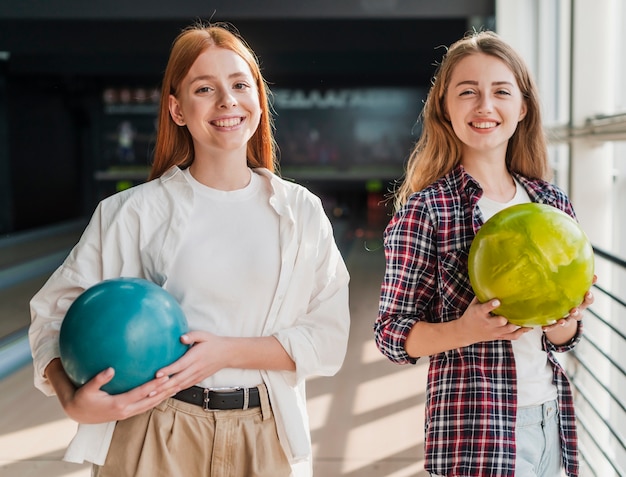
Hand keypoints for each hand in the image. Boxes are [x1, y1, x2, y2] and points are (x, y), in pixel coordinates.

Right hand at [47, 360, 178, 423]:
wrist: (78, 413)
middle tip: (178, 381)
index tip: (165, 377)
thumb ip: (99, 379)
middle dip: (165, 391)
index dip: (154, 385)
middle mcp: (126, 410)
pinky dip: (155, 399)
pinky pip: (145, 406)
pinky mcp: (127, 413)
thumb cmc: (82, 399)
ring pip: (150, 405)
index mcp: (118, 404)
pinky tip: (162, 392)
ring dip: (163, 396)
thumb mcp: (87, 389)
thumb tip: (110, 369)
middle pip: (151, 400)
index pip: (141, 393)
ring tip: (176, 387)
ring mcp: (127, 413)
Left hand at [154, 331, 228, 394]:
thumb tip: (181, 338)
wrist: (227, 353)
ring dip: (167, 391)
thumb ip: (192, 335)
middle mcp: (196, 368)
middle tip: (150, 391)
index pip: (180, 365)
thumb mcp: (204, 335)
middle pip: (178, 379)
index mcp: (196, 357)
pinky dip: (175, 391)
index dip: (168, 370)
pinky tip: (165, 394)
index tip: (157, 374)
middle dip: (163, 386)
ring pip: (180, 385)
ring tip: (154, 395)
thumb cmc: (213, 342)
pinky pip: (185, 386)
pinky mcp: (198, 379)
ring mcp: (197, 375)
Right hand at [460, 297, 530, 343]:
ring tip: (526, 318)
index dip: (491, 305)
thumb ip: (483, 296)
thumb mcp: (473, 304)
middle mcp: (487, 323)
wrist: (466, 332)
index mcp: (479, 313)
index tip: (497, 301)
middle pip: (500, 322)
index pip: (485, 308)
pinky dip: (521, 332)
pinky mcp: (499, 336)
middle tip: (513, 312)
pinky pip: (512, 337)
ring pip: (508, 330)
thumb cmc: (471, 315)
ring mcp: (494, 331)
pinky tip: (527, 327)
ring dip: (517, 325)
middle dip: (506, 318)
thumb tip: (493, 283)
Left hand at [542, 274, 595, 342]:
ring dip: (564, 322)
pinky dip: (549, 328)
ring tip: (560, 321)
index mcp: (580, 303)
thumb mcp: (575, 289)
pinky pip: (552, 327)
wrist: (563, 315)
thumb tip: (582, 264)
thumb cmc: (569, 297)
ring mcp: (566, 319)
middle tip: (573, 310)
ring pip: (567, 322)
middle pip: (579, 314)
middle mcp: (575, 312)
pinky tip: (544, 328)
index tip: (588, 293)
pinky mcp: (556, 324)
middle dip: (576, 312)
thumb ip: (579, 280)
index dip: (589, 297)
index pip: (588, 301)